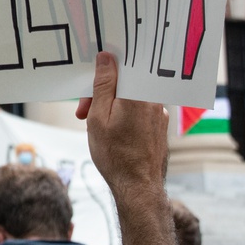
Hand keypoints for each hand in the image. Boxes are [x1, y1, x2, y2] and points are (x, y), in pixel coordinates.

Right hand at [77, 51, 170, 197]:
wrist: (138, 186)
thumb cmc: (116, 154)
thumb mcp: (99, 117)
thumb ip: (103, 85)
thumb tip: (106, 58)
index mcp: (138, 92)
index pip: (121, 66)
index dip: (102, 73)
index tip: (88, 88)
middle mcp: (153, 99)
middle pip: (125, 83)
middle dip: (102, 93)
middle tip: (84, 113)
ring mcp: (159, 112)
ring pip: (131, 97)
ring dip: (112, 106)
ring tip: (98, 127)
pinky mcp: (160, 124)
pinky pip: (140, 110)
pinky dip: (125, 115)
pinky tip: (115, 133)